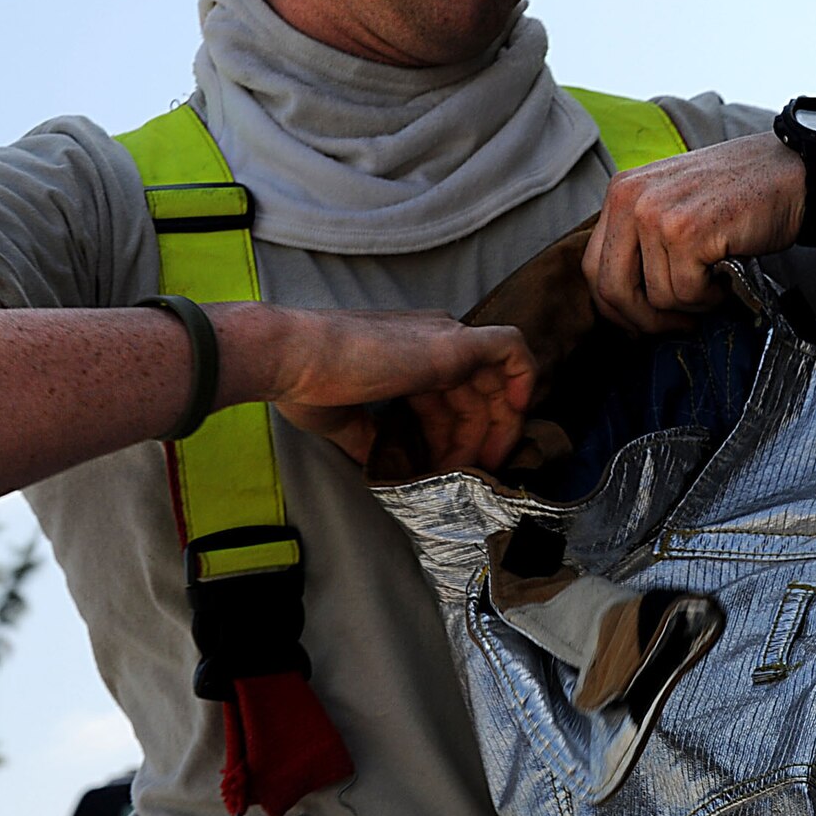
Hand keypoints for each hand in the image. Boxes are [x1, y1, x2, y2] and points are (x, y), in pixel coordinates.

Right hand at [245, 308, 536, 471]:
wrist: (292, 357)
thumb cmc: (305, 382)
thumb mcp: (344, 418)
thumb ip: (373, 438)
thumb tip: (385, 466)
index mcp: (407, 351)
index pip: (448, 395)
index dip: (452, 435)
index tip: (443, 468)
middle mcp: (432, 337)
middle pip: (475, 392)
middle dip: (475, 440)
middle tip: (464, 477)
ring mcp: (446, 337)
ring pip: (496, 382)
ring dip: (494, 429)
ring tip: (474, 469)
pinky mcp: (455, 343)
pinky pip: (513, 350)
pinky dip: (523, 380)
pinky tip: (515, 417)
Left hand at [582, 132, 805, 333]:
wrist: (793, 173)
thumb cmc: (740, 194)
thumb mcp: (674, 203)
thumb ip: (643, 240)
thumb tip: (624, 303)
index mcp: (621, 191)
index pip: (593, 267)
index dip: (616, 307)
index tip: (640, 323)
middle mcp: (630, 198)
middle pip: (612, 289)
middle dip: (645, 320)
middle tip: (678, 326)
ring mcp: (656, 214)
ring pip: (656, 297)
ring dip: (691, 304)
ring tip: (716, 281)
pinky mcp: (686, 232)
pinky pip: (686, 294)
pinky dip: (711, 297)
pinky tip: (727, 275)